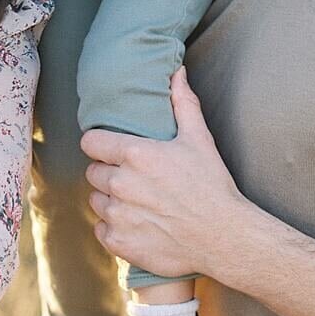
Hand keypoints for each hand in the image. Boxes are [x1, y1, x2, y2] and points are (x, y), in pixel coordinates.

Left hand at [83, 68, 245, 278]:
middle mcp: (121, 184)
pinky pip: (100, 229)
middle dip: (108, 172)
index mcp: (136, 155)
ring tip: (136, 201)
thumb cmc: (212, 186)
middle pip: (92, 172)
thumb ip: (183, 102)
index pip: (91, 143)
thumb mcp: (199, 138)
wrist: (223, 236)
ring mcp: (118, 216)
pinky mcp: (119, 243)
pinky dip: (114, 227)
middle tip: (133, 178)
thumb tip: (177, 72)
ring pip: (95, 201)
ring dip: (110, 199)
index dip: (100, 144)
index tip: (110, 149)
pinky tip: (137, 223)